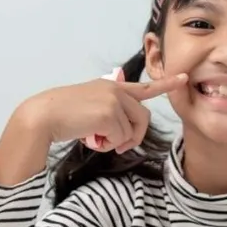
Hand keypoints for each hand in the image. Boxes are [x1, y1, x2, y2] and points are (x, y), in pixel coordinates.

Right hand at [23, 72, 187, 152]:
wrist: (43, 116)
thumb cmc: (63, 116)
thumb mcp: (91, 108)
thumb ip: (111, 113)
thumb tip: (124, 135)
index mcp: (112, 87)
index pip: (144, 87)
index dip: (166, 84)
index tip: (183, 79)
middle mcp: (116, 90)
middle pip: (143, 118)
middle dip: (134, 137)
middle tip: (118, 147)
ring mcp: (113, 100)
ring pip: (131, 130)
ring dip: (116, 142)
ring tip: (97, 140)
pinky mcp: (109, 113)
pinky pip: (120, 138)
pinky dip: (108, 145)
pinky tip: (91, 139)